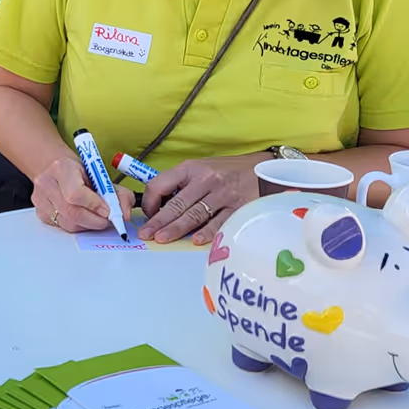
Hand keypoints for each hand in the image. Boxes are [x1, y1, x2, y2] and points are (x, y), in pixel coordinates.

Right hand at [31, 155, 130, 232]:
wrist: (57, 169)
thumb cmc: (79, 172)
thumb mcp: (100, 175)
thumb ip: (118, 193)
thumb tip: (125, 214)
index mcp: (62, 167)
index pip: (76, 193)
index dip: (94, 205)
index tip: (108, 211)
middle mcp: (46, 182)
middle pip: (71, 212)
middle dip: (94, 220)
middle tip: (107, 220)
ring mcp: (40, 199)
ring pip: (68, 223)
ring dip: (87, 225)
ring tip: (96, 218)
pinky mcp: (40, 213)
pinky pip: (62, 227)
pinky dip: (77, 226)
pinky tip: (83, 217)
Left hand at [138, 154, 263, 244]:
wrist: (262, 169)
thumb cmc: (226, 171)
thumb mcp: (201, 168)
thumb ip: (182, 184)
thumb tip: (159, 208)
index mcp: (190, 169)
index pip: (161, 183)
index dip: (150, 201)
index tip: (147, 215)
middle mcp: (205, 180)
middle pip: (177, 203)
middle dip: (159, 221)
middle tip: (146, 234)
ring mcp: (223, 194)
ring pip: (195, 214)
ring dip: (177, 228)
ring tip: (163, 239)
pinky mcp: (238, 207)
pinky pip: (220, 222)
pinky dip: (207, 232)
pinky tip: (196, 240)